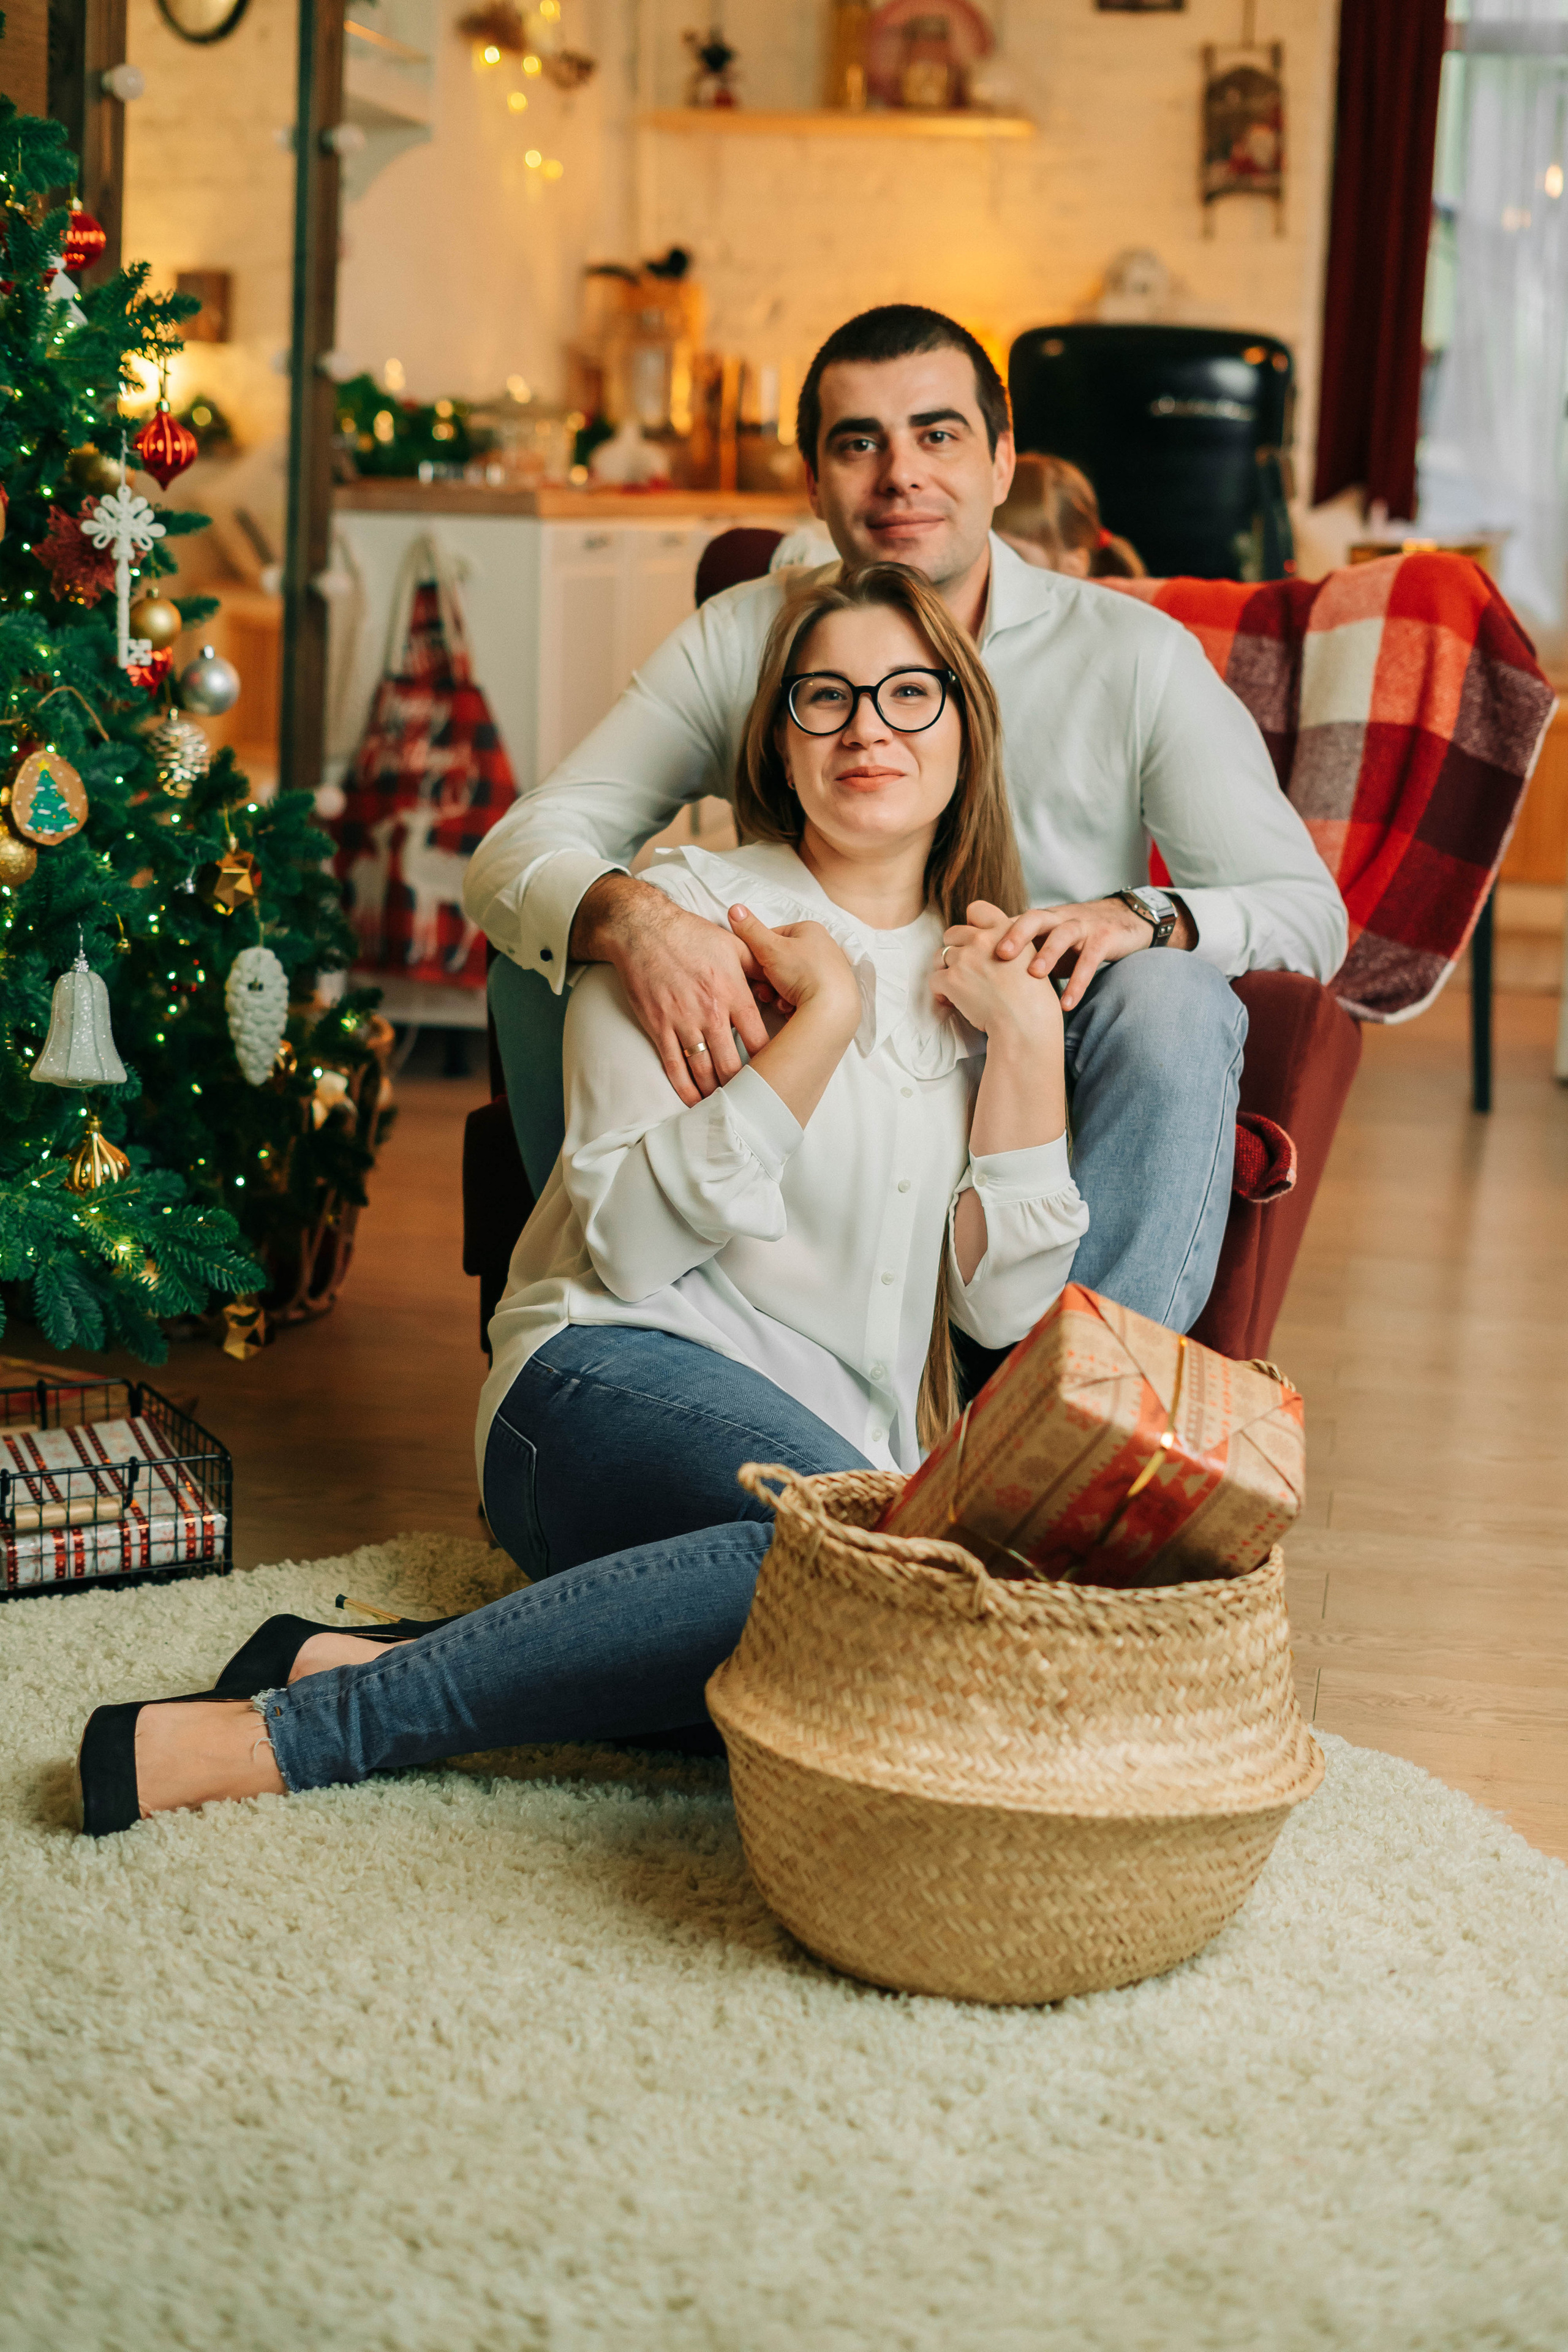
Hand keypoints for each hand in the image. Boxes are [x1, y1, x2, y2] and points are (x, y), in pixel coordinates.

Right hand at [571, 873, 770, 1106]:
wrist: (644, 930)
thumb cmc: (692, 935)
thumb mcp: (734, 946)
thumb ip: (759, 969)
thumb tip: (780, 985)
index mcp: (733, 993)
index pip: (759, 1038)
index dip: (771, 1060)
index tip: (777, 1073)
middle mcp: (710, 1012)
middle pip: (732, 1063)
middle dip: (743, 1085)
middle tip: (753, 1099)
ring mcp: (682, 1022)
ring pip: (703, 1070)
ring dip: (715, 1092)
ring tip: (727, 1106)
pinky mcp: (658, 1027)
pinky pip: (673, 1066)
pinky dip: (684, 1088)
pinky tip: (694, 1101)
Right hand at [727, 906, 861, 1035]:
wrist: (831, 1010)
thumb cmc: (804, 973)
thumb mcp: (769, 947)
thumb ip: (750, 930)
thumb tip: (736, 910)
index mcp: (810, 930)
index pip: (774, 936)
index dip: (759, 952)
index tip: (754, 965)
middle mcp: (823, 948)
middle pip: (781, 961)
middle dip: (768, 978)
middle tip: (765, 988)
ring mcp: (828, 971)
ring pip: (790, 980)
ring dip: (779, 992)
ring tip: (781, 1000)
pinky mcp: (830, 993)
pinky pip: (803, 994)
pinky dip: (794, 1001)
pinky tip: (792, 1007)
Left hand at [931, 901, 1063, 1046]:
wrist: (1026, 1023)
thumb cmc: (1032, 998)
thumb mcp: (1029, 956)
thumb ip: (1007, 942)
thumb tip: (980, 942)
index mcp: (1004, 929)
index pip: (977, 909)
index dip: (972, 925)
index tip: (976, 943)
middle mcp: (983, 939)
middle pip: (952, 933)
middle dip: (955, 950)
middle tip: (964, 971)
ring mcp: (965, 958)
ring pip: (940, 956)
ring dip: (946, 971)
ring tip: (958, 988)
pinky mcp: (951, 979)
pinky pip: (934, 980)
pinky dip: (940, 992)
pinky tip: (952, 1003)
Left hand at [993, 895, 1193, 1010]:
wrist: (1123, 922)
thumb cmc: (1074, 939)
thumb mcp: (1045, 941)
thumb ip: (1017, 952)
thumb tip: (976, 973)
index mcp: (1040, 921)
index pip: (1011, 920)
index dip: (990, 932)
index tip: (972, 950)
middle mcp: (1058, 919)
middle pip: (1034, 918)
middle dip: (1017, 934)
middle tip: (1000, 954)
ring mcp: (1083, 927)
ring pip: (1063, 934)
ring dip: (1048, 954)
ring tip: (1035, 975)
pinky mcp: (1104, 940)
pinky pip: (1090, 960)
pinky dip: (1079, 982)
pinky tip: (1067, 1003)